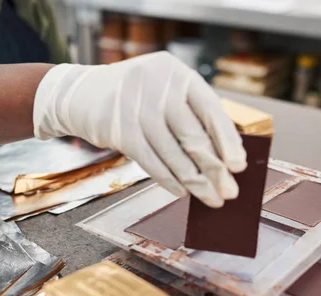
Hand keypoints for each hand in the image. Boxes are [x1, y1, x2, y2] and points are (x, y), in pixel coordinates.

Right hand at [32, 51, 246, 207]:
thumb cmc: (133, 96)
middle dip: (215, 170)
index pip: (211, 109)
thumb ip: (190, 113)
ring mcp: (137, 108)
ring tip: (210, 198)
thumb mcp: (163, 90)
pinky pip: (151, 162)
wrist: (81, 93)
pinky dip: (168, 180)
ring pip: (174, 154)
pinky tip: (181, 192)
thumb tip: (224, 155)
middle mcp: (158, 87)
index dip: (228, 140)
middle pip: (194, 136)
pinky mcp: (120, 131)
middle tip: (229, 192)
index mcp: (177, 73)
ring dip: (195, 182)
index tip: (239, 166)